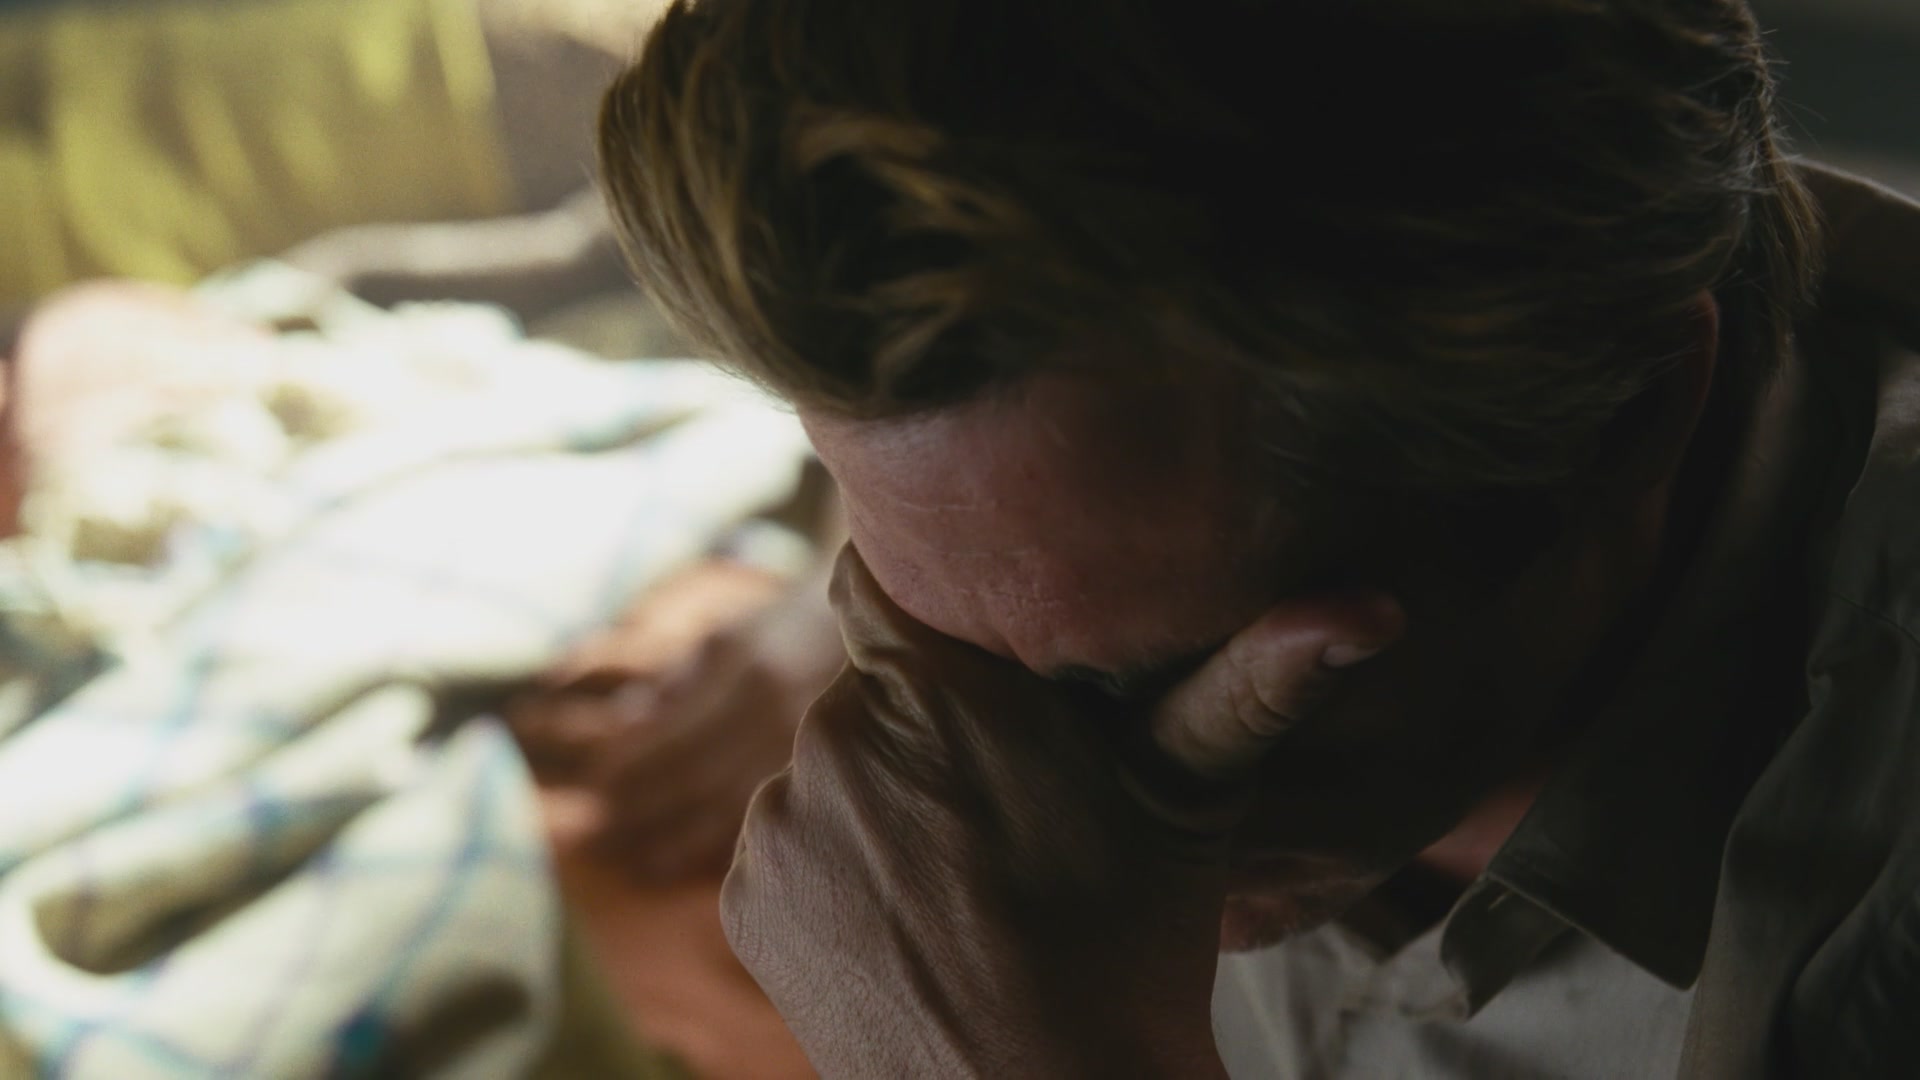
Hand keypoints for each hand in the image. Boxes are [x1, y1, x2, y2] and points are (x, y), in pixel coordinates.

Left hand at [590, 591, 845, 882]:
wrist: (890, 627)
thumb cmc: (789, 628)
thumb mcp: (727, 638)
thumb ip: (677, 680)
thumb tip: (627, 720)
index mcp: (750, 676)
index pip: (675, 736)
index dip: (631, 768)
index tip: (595, 786)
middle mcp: (780, 718)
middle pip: (698, 782)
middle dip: (642, 813)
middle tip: (596, 837)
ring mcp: (810, 754)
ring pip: (731, 812)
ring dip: (675, 841)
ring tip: (633, 862)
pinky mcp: (832, 779)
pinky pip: (770, 823)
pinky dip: (724, 847)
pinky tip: (691, 864)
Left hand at [721, 550, 1401, 1077]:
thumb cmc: (1131, 948)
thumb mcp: (1191, 801)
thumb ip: (1258, 681)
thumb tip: (1370, 605)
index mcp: (937, 684)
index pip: (889, 580)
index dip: (934, 606)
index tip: (974, 646)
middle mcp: (837, 731)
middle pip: (877, 687)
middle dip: (928, 721)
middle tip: (1004, 796)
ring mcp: (781, 816)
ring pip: (835, 767)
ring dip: (884, 796)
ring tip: (965, 873)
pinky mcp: (749, 890)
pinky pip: (793, 843)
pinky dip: (838, 866)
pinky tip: (912, 918)